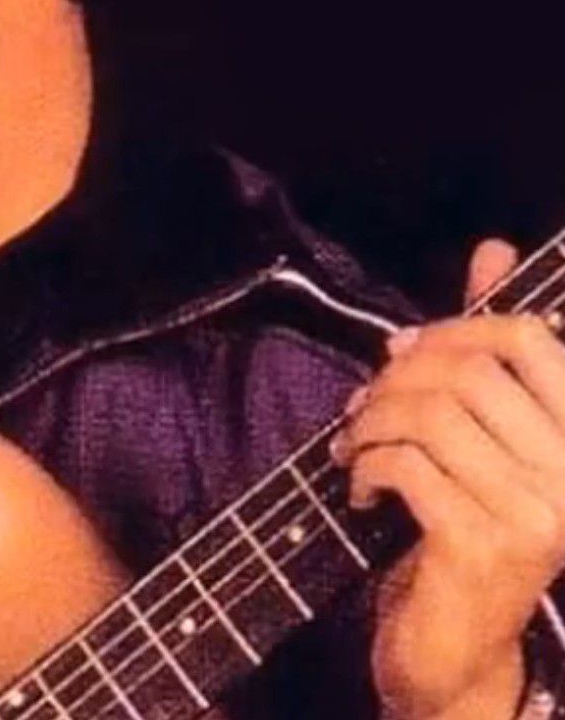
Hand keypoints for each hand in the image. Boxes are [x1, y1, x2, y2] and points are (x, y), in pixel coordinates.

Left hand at [334, 240, 564, 718]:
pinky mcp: (485, 543)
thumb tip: (493, 250)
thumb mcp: (480, 434)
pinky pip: (406, 465)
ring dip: (369, 422)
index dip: (454, 327)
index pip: (530, 339)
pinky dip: (365, 466)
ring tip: (352, 446)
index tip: (401, 349)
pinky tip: (360, 486)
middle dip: (394, 378)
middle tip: (361, 406)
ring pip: (430, 414)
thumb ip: (489, 347)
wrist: (456, 638)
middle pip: (467, 372)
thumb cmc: (468, 522)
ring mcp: (536, 511)